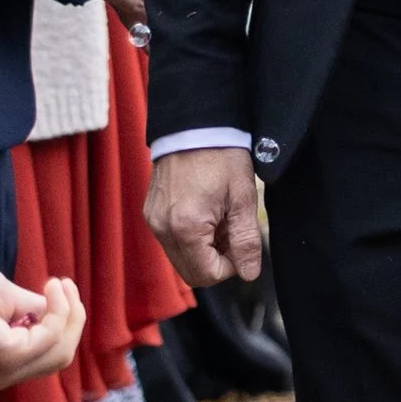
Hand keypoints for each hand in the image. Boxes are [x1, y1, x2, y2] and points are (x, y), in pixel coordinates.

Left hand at [0, 260, 84, 391]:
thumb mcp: (11, 302)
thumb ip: (36, 313)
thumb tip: (59, 310)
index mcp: (0, 367)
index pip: (49, 358)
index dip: (64, 324)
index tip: (61, 288)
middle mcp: (2, 377)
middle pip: (61, 358)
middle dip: (72, 320)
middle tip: (64, 285)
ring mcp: (4, 372)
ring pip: (62, 351)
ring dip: (69, 314)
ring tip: (58, 285)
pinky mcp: (8, 358)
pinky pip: (51, 337)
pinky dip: (58, 310)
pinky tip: (51, 288)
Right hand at [144, 146, 263, 285]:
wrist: (195, 126)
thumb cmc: (222, 157)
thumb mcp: (242, 198)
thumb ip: (246, 240)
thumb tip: (250, 273)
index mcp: (186, 228)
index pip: (206, 275)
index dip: (230, 266)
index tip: (241, 242)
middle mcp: (162, 229)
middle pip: (191, 272)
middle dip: (216, 259)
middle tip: (232, 230)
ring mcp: (153, 221)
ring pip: (181, 257)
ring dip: (204, 248)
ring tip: (219, 217)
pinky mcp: (150, 212)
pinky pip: (171, 240)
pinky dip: (190, 236)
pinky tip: (205, 211)